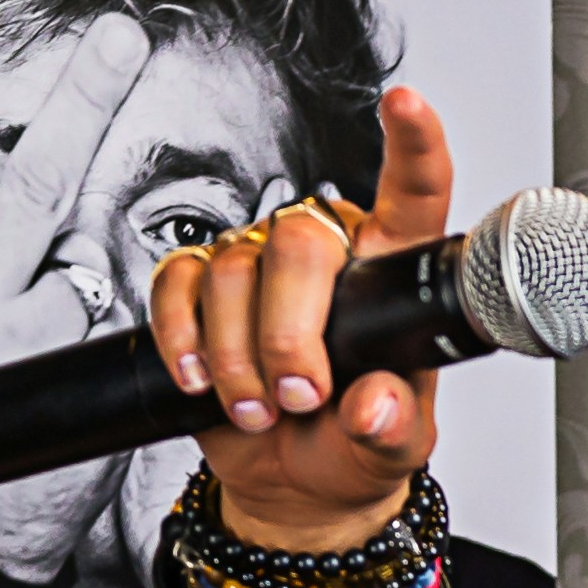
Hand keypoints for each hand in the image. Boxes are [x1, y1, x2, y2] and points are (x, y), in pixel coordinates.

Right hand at [152, 86, 452, 555]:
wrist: (294, 483)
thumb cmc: (353, 446)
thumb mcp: (391, 449)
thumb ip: (391, 427)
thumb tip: (373, 408)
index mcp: (388, 271)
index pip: (411, 195)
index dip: (412, 148)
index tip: (406, 104)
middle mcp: (323, 251)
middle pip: (298, 244)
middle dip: (289, 334)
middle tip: (299, 396)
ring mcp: (257, 263)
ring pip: (233, 271)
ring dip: (238, 357)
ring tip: (260, 408)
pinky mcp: (199, 285)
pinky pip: (176, 285)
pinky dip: (183, 339)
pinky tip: (203, 379)